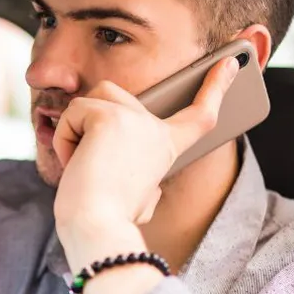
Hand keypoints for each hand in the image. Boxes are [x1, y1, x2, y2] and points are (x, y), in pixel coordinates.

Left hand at [52, 56, 240, 270]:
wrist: (99, 230)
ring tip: (83, 166)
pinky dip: (63, 140)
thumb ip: (139, 167)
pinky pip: (72, 114)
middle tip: (88, 166)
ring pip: (89, 102)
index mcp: (168, 148)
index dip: (215, 87)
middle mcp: (157, 130)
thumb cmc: (111, 220)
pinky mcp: (108, 116)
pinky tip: (75, 164)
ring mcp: (135, 119)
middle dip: (88, 124)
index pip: (199, 114)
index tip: (230, 63)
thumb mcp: (140, 195)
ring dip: (74, 132)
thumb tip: (135, 175)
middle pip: (112, 98)